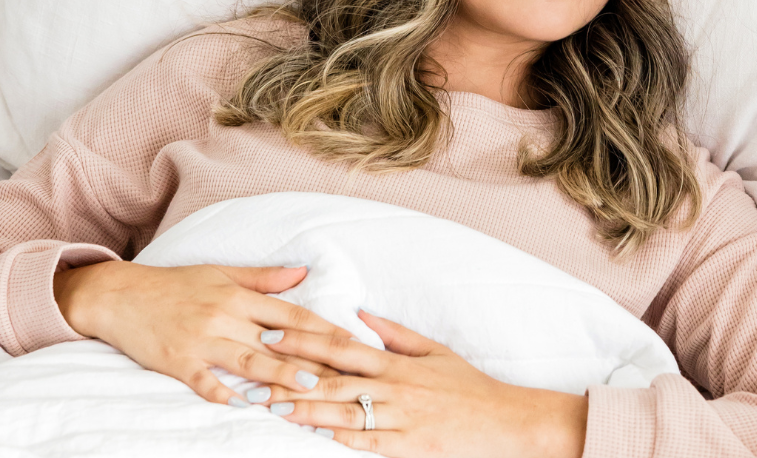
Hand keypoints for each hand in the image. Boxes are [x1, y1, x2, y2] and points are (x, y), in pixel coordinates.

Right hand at [52, 260, 347, 405]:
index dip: (322, 327)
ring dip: (280, 376)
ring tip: (309, 387)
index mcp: (238, 295)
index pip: (289, 313)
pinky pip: (206, 382)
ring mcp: (202, 341)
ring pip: (248, 361)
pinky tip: (249, 407)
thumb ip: (263, 278)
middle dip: (312, 356)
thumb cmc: (176, 284)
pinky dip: (227, 395)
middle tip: (343, 370)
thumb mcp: (221, 273)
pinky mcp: (178, 362)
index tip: (351, 339)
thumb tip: (302, 273)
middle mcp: (225, 316)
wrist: (122, 296)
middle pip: (276, 340)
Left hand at [243, 308, 587, 457]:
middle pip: (332, 379)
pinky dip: (338, 438)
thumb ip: (394, 333)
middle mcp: (392, 388)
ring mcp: (398, 419)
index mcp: (395, 363)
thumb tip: (361, 313)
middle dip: (290, 376)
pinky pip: (366, 442)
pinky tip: (313, 435)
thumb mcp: (433, 349)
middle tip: (254, 374)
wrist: (502, 420)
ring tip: (270, 406)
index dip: (304, 339)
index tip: (273, 333)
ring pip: (342, 412)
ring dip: (304, 410)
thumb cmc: (467, 384)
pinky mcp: (406, 447)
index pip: (341, 346)